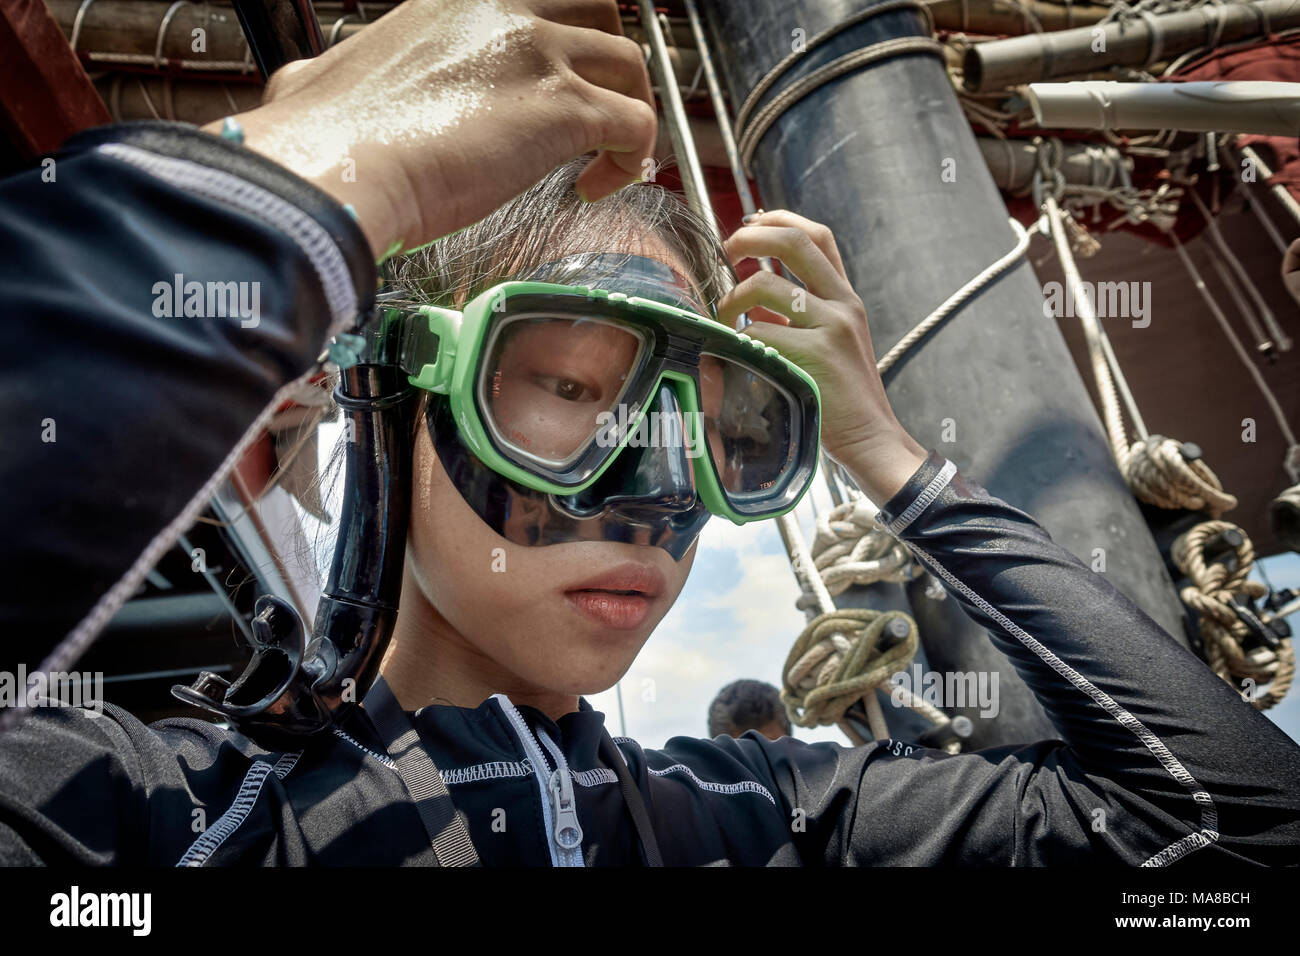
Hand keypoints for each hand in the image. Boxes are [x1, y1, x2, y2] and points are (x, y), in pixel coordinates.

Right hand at [208, 0, 656, 258]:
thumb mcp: (322, 78)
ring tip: (604, 160)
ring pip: (629, 65)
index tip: (548, 82)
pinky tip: (598, 188)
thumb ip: (338, 76)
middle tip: (595, 112)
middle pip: (598, 12)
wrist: (337, 172)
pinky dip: (631, 159)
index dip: (554, 37)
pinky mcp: (564, 109)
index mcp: (453, 1)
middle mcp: (504, 11)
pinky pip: (635, 125)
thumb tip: (311, 90)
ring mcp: (539, 55)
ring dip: (629, 112)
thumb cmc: (322, 139)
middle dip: (606, 62)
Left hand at [715, 210, 926, 503]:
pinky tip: (736, 354)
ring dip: (732, 298)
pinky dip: (739, 339)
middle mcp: (842, 304)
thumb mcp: (828, 343)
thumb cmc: (841, 396)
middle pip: (795, 242)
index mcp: (845, 298)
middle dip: (750, 236)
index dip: (779, 219)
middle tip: (725, 252)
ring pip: (765, 286)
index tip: (748, 224)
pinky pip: (760, 332)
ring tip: (724, 320)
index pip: (817, 236)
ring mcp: (831, 327)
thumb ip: (798, 317)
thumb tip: (751, 298)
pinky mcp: (814, 356)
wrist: (871, 437)